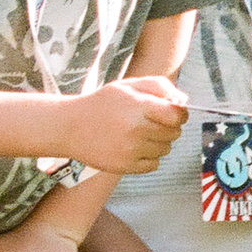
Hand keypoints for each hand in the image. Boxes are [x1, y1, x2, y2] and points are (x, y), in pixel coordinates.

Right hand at [64, 76, 188, 173]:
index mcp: (139, 107)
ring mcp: (130, 150)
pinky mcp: (124, 166)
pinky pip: (154, 164)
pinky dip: (149, 157)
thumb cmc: (102, 104)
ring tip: (139, 134)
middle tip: (151, 122)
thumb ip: (159, 87)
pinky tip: (134, 147)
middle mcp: (136, 129)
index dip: (180, 114)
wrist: (68, 126)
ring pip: (165, 149)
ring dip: (158, 142)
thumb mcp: (128, 85)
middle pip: (174, 133)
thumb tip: (183, 101)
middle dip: (168, 127)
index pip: (178, 116)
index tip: (172, 113)